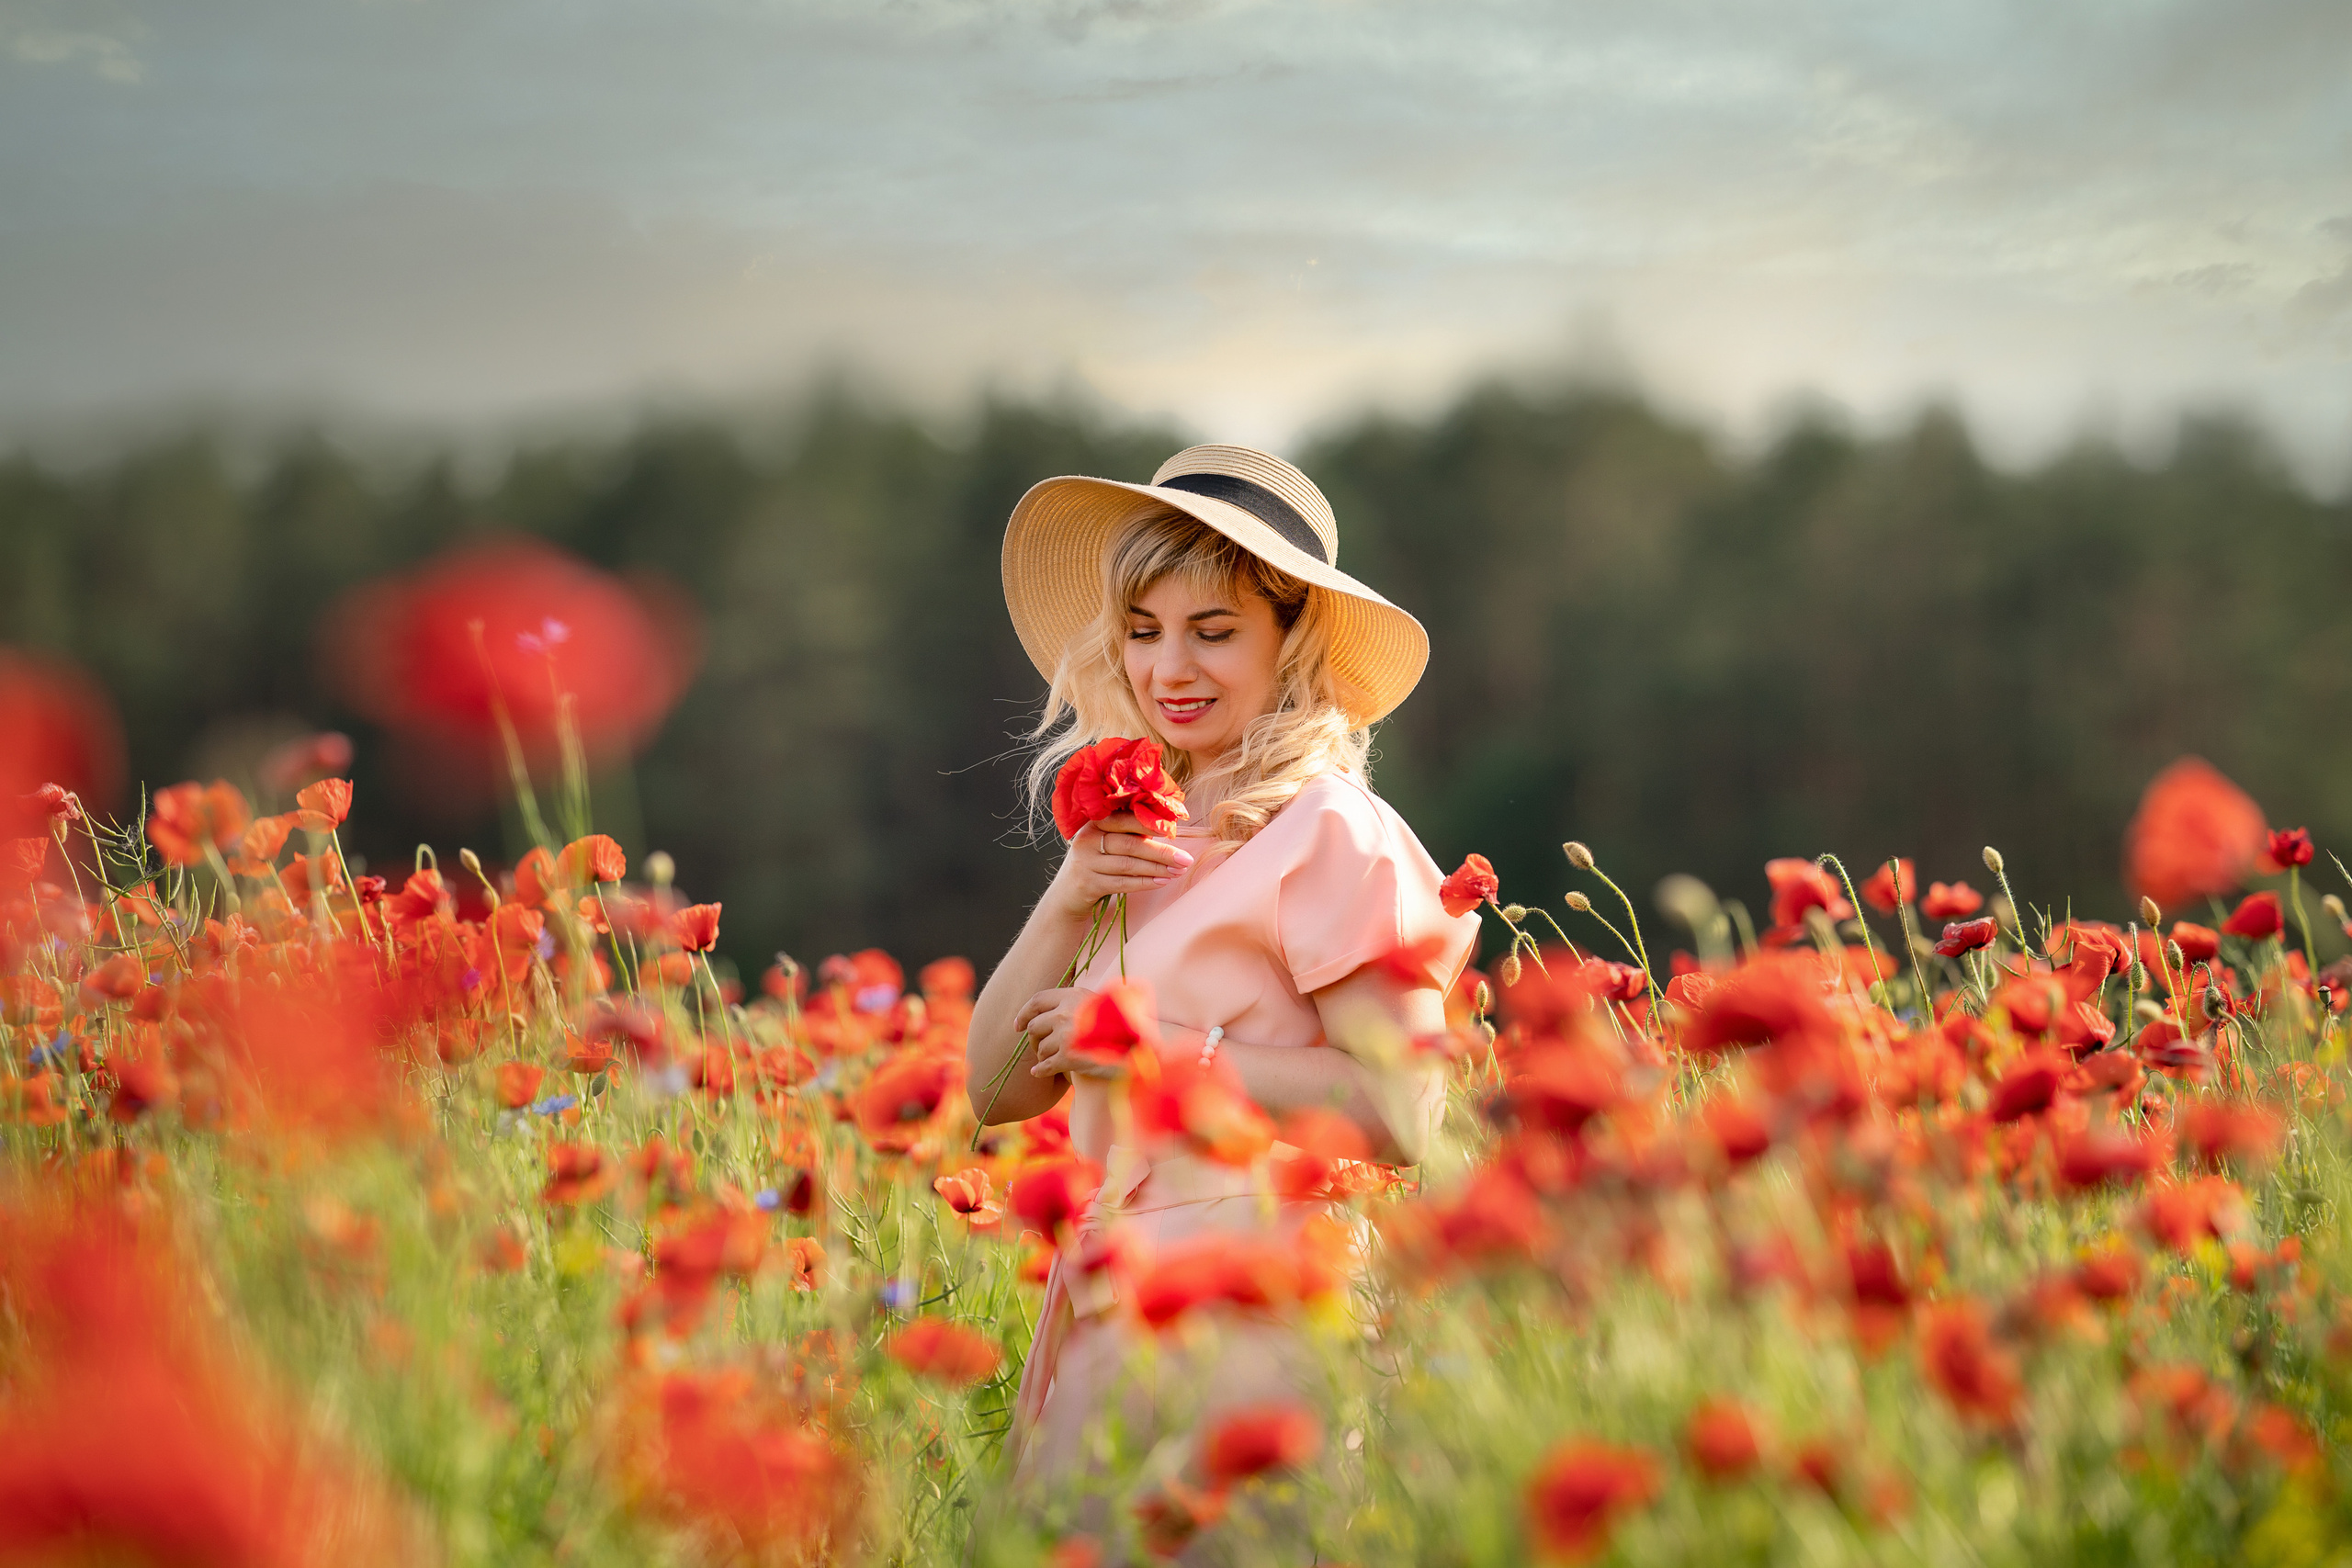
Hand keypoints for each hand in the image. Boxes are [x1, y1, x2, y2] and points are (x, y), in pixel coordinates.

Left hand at [1015, 987, 1126, 1080]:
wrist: (1139, 1049)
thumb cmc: (1122, 1027)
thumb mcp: (1100, 1003)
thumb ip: (1076, 1003)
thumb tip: (1049, 1011)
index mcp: (1073, 996)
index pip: (1037, 1001)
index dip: (1024, 1013)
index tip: (1017, 1025)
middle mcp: (1066, 1012)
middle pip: (1034, 1027)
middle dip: (1034, 1040)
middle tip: (1040, 1047)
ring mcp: (1066, 1035)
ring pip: (1040, 1049)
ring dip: (1044, 1056)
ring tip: (1056, 1060)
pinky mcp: (1069, 1057)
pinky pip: (1045, 1065)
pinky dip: (1041, 1071)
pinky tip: (1040, 1073)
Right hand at [1047, 812, 1193, 921]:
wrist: (1066, 893)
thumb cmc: (1096, 861)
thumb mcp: (1105, 841)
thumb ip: (1128, 831)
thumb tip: (1168, 825)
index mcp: (1094, 822)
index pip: (1126, 819)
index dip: (1151, 824)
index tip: (1175, 829)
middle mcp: (1087, 839)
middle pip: (1131, 844)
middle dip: (1162, 851)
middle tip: (1186, 858)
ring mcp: (1085, 863)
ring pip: (1129, 865)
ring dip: (1158, 868)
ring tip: (1178, 871)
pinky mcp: (1088, 884)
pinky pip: (1123, 883)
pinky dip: (1145, 883)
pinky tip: (1162, 882)